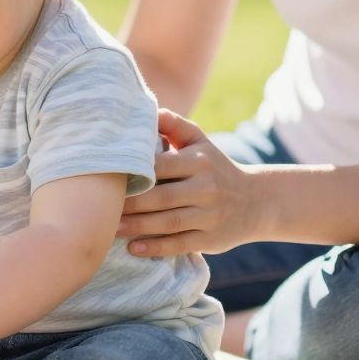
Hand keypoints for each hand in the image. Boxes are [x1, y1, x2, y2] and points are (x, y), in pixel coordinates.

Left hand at [118, 109, 265, 255]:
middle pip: (161, 197)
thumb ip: (175, 125)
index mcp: (199, 162)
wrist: (257, 201)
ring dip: (137, 227)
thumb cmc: (215, 167)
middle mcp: (206, 188)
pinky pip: (179, 244)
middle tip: (101, 207)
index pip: (161, 166)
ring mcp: (210, 216)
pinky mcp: (211, 239)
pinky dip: (155, 248)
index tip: (107, 178)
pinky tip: (133, 248)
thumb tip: (149, 110)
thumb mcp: (201, 142)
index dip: (134, 173)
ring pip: (167, 223)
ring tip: (110, 229)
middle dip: (130, 204)